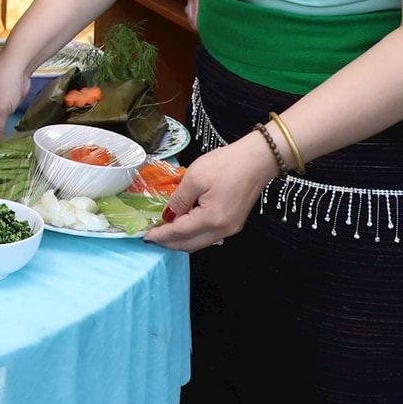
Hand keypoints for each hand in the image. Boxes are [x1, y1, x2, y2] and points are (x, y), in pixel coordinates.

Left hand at [144, 138, 278, 251]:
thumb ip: (178, 200)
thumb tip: (167, 216)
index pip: (179, 233)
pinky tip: (182, 225)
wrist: (258, 159)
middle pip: (190, 244)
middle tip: (150, 236)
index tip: (144, 236)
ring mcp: (230, 229)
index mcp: (212, 219)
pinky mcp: (234, 223)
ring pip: (199, 242)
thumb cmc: (226, 164)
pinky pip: (208, 235)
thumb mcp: (195, 177)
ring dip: (180, 240)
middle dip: (168, 243)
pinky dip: (192, 234)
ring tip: (163, 232)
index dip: (160, 235)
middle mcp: (222, 231)